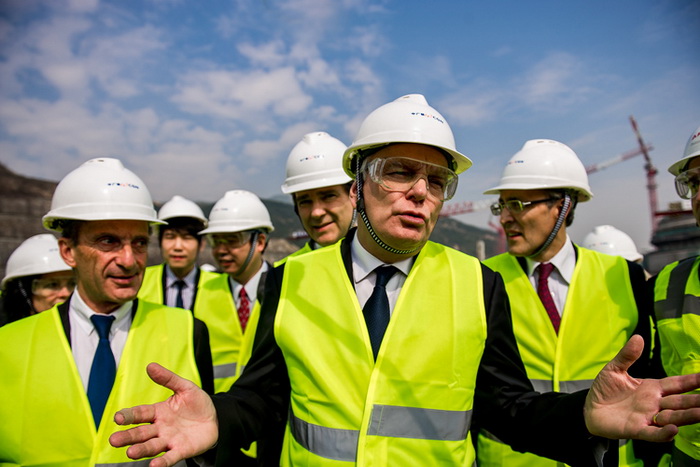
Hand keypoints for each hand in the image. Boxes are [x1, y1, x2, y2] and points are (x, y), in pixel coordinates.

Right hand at [109, 362, 218, 466]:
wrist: (216, 418)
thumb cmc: (197, 404)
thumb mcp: (185, 387)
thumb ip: (168, 379)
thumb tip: (150, 365)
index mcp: (158, 412)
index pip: (139, 414)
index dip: (128, 416)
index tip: (117, 418)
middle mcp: (160, 428)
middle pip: (140, 433)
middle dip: (127, 437)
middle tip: (114, 440)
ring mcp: (169, 440)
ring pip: (151, 446)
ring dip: (140, 450)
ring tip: (130, 453)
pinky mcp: (181, 450)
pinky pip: (170, 457)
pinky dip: (162, 462)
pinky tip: (154, 466)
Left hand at [584, 334, 699, 441]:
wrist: (589, 409)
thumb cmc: (605, 389)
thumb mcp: (614, 369)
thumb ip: (627, 355)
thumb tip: (638, 337)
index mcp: (652, 388)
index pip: (677, 384)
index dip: (693, 381)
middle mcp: (654, 403)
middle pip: (680, 402)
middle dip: (696, 400)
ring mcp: (647, 417)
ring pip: (672, 417)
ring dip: (687, 416)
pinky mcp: (636, 429)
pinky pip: (652, 433)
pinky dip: (663, 433)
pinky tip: (674, 430)